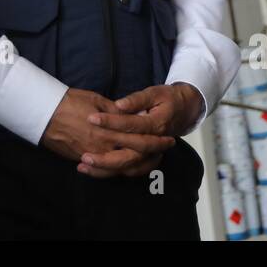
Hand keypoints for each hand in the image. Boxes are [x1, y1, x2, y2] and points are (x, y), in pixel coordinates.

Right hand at [40, 88, 174, 176]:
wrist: (45, 112)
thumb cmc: (70, 102)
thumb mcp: (96, 100)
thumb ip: (115, 111)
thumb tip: (129, 116)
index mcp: (109, 130)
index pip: (139, 138)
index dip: (155, 140)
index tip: (168, 138)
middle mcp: (104, 146)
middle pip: (134, 155)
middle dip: (152, 154)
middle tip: (165, 150)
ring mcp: (94, 155)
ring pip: (122, 168)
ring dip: (138, 166)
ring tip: (150, 161)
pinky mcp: (83, 159)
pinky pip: (105, 171)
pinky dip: (118, 171)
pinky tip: (126, 168)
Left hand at [74, 83, 200, 178]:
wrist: (184, 111)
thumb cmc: (166, 99)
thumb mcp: (154, 93)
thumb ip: (136, 100)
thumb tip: (118, 105)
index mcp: (156, 125)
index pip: (130, 125)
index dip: (110, 122)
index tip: (90, 118)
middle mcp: (154, 144)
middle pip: (129, 155)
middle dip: (104, 158)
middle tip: (83, 155)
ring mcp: (152, 154)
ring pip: (128, 168)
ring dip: (106, 170)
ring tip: (83, 166)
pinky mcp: (147, 160)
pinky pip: (130, 172)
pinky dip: (113, 173)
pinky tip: (95, 171)